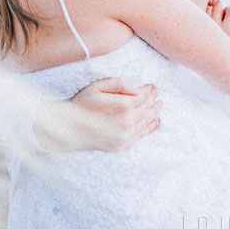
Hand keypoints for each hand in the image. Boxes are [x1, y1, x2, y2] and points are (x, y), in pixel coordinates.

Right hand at [35, 77, 161, 152]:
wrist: (70, 129)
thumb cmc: (82, 105)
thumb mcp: (97, 87)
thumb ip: (119, 83)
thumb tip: (137, 88)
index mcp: (123, 106)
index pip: (142, 96)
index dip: (148, 90)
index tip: (151, 86)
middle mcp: (127, 122)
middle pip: (146, 108)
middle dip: (152, 99)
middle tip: (156, 93)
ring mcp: (126, 136)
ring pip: (146, 121)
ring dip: (154, 112)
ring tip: (159, 104)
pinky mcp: (122, 145)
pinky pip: (141, 135)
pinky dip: (150, 127)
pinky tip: (156, 121)